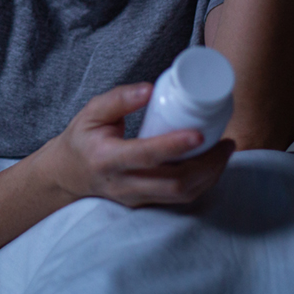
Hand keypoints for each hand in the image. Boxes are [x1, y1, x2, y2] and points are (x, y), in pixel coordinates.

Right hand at [44, 83, 235, 207]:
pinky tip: (213, 164)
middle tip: (226, 142)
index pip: (145, 155)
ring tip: (225, 151)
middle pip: (173, 183)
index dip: (174, 146)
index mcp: (107, 158)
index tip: (199, 133)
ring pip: (181, 195)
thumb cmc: (82, 140)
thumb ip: (118, 99)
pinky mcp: (146, 205)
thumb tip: (150, 88)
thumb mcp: (91, 113)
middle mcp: (123, 184)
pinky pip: (180, 199)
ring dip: (210, 175)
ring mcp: (136, 199)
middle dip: (206, 165)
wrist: (68, 176)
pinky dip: (203, 183)